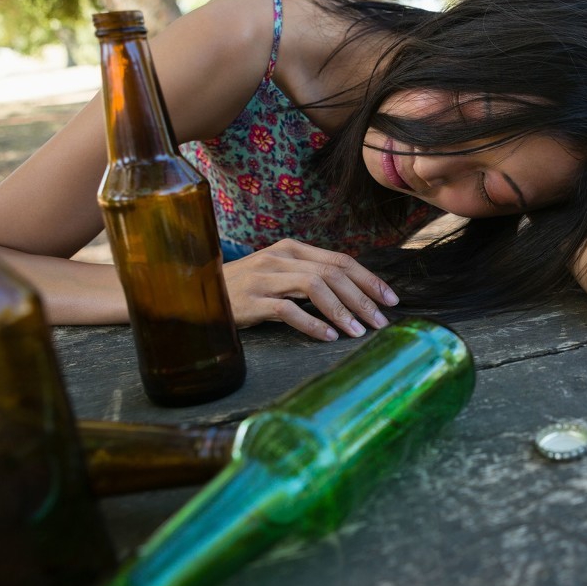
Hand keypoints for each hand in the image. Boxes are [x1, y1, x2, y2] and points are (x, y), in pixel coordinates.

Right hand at [222, 239, 398, 340]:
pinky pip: (288, 310)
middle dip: (363, 298)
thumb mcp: (280, 274)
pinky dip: (312, 323)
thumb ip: (310, 277)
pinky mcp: (252, 300)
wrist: (196, 290)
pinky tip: (328, 336)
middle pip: (334, 273)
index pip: (341, 260)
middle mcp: (281, 257)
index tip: (390, 299)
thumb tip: (354, 294)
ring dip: (342, 310)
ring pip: (315, 287)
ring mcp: (265, 277)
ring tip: (359, 331)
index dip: (369, 280)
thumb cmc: (245, 287)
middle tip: (381, 321)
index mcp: (293, 249)